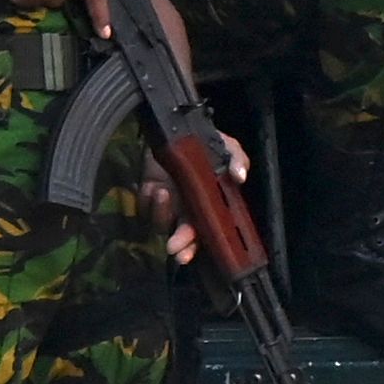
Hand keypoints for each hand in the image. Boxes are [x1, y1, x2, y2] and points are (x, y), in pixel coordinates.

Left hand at [140, 134, 250, 265]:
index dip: (196, 246)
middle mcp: (187, 209)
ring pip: (160, 222)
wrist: (176, 129)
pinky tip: (153, 186)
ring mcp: (166, 204)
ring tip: (163, 193)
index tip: (188, 254)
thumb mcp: (226, 147)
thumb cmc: (206, 142)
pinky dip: (147, 199)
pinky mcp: (147, 194)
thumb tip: (240, 176)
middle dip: (179, 244)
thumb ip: (237, 159)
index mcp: (208, 205)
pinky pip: (143, 206)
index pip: (204, 233)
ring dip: (161, 213)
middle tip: (174, 246)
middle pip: (182, 237)